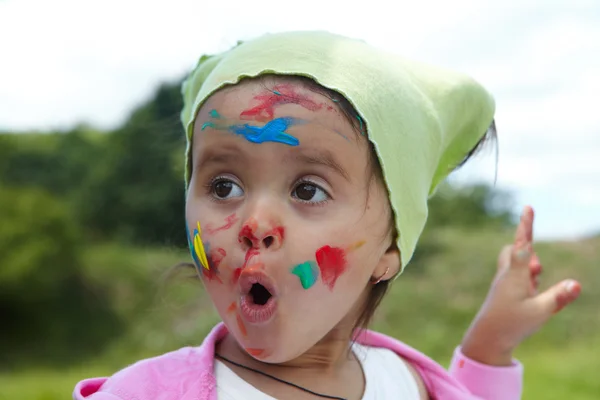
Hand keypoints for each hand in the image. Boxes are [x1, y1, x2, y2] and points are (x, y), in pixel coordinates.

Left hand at [460, 205, 581, 365]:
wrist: (488, 339)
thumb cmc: (513, 324)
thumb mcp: (541, 312)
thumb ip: (559, 296)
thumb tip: (576, 283)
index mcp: (514, 275)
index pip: (523, 244)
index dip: (526, 225)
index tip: (527, 207)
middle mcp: (506, 274)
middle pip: (516, 250)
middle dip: (528, 252)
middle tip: (535, 270)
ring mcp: (503, 282)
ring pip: (516, 264)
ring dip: (528, 269)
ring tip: (533, 288)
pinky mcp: (503, 291)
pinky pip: (516, 277)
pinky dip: (526, 281)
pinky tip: (530, 294)